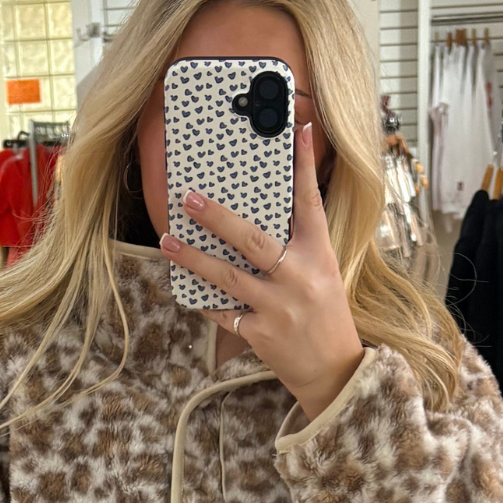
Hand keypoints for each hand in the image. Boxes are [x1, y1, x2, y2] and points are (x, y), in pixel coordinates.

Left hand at [159, 123, 364, 423]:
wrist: (334, 372)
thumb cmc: (326, 316)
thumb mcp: (324, 273)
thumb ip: (300, 244)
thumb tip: (266, 211)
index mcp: (319, 256)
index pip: (310, 202)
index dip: (304, 166)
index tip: (299, 130)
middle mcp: (298, 278)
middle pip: (252, 240)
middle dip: (217, 218)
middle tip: (188, 197)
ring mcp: (278, 307)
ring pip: (228, 277)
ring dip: (194, 258)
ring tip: (168, 241)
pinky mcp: (260, 334)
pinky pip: (223, 313)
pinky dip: (203, 299)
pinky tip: (184, 286)